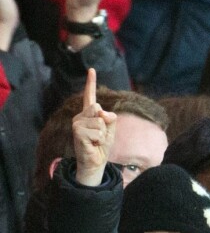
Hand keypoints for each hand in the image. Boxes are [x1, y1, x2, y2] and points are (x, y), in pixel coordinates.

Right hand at [73, 68, 116, 185]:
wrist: (95, 162)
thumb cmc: (101, 146)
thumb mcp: (110, 130)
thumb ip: (110, 118)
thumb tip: (102, 112)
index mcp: (88, 114)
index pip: (90, 96)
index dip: (91, 83)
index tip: (91, 70)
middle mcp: (80, 116)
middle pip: (99, 109)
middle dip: (105, 124)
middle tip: (99, 136)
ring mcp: (77, 123)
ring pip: (100, 121)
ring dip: (102, 134)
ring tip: (95, 141)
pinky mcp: (77, 131)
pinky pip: (97, 131)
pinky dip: (99, 139)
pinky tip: (92, 144)